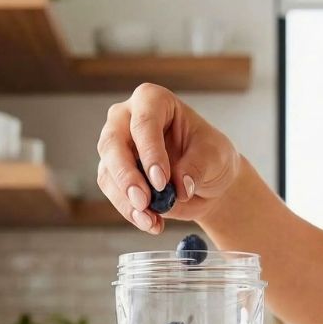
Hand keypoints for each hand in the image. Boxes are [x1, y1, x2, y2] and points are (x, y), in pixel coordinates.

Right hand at [96, 83, 240, 232]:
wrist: (207, 182)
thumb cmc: (210, 157)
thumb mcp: (215, 157)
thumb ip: (196, 167)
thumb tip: (179, 187)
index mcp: (154, 101)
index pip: (144, 122)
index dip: (150, 152)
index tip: (161, 182)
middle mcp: (127, 119)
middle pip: (113, 143)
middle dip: (127, 176)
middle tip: (144, 202)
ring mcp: (116, 147)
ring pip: (107, 172)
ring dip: (127, 201)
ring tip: (151, 220)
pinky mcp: (113, 174)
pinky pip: (113, 194)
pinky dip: (130, 212)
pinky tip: (151, 223)